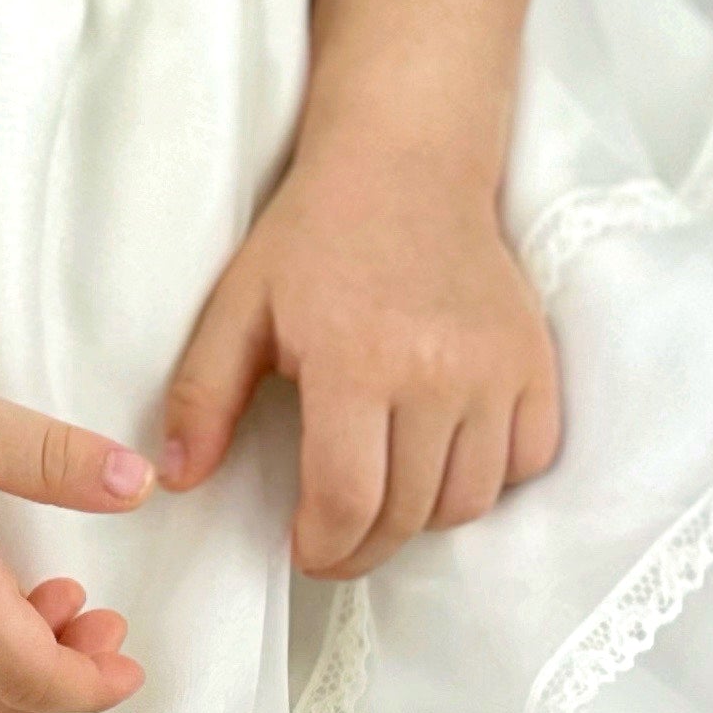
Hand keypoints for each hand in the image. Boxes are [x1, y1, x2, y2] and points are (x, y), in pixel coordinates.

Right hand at [0, 331, 152, 712]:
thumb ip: (56, 459)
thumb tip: (138, 486)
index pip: (31, 677)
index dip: (91, 685)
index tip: (133, 664)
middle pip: (5, 699)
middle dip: (70, 680)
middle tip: (111, 627)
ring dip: (31, 666)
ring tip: (71, 604)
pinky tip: (12, 592)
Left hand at [158, 139, 560, 576]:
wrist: (407, 164)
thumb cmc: (315, 235)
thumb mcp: (240, 303)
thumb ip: (203, 394)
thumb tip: (178, 478)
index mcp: (356, 360)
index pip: (348, 501)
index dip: (324, 546)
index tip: (304, 548)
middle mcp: (437, 372)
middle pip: (408, 513)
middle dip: (364, 543)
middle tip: (336, 534)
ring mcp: (496, 370)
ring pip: (470, 501)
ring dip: (424, 515)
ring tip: (387, 488)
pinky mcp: (535, 363)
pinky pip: (526, 462)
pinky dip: (489, 477)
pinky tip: (445, 454)